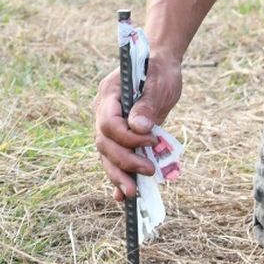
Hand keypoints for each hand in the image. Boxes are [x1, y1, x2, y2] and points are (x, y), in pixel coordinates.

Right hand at [93, 52, 182, 201]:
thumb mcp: (159, 83)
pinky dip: (118, 176)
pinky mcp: (119, 136)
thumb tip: (139, 128)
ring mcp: (109, 124)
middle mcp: (103, 111)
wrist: (160, 66)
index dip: (127, 137)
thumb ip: (148, 104)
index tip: (152, 139)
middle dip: (124, 161)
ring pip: (106, 155)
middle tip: (149, 170)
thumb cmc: (159, 70)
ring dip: (119, 174)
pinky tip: (122, 196)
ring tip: (133, 193)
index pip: (108, 123)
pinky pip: (114, 158)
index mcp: (109, 94)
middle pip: (104, 143)